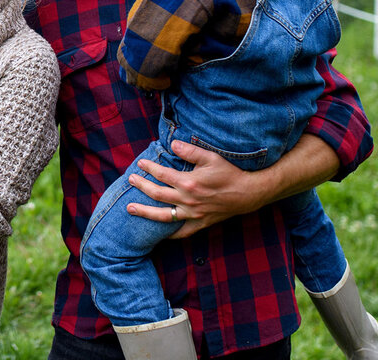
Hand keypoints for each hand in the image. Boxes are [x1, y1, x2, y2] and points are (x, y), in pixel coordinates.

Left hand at [126, 140, 265, 237]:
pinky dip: (168, 233)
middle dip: (141, 186)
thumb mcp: (211, 157)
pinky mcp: (199, 224)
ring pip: (163, 215)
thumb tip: (172, 144)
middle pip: (157, 194)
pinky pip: (180, 232)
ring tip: (129, 208)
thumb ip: (190, 151)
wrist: (247, 193)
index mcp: (189, 182)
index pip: (162, 174)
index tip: (140, 163)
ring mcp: (192, 214)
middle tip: (130, 180)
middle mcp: (188, 200)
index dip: (149, 168)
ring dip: (145, 212)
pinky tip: (158, 232)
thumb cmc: (229, 173)